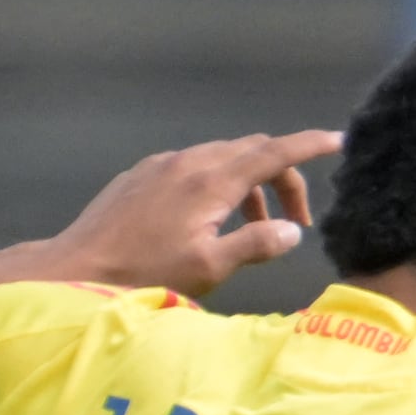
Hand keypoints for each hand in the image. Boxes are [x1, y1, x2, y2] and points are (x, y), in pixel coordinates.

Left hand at [36, 131, 339, 299]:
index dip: (309, 145)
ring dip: (250, 187)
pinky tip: (209, 222)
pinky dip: (218, 186)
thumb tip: (293, 232)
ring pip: (222, 159)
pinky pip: (193, 167)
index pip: (273, 153)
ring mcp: (162, 165)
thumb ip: (257, 245)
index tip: (337, 142)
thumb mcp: (210, 268)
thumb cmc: (145, 273)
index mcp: (211, 182)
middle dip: (283, 178)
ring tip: (252, 232)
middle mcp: (188, 162)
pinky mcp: (143, 174)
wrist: (77, 266)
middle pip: (251, 151)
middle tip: (296, 223)